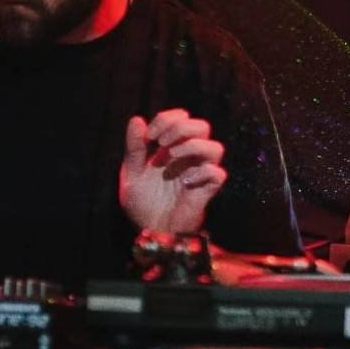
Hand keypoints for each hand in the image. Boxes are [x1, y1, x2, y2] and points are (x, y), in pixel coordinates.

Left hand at [119, 108, 226, 232]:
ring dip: (193, 146)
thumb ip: (134, 147)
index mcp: (172, 147)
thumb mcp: (131, 172)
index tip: (151, 135)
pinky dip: (203, 173)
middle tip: (162, 143)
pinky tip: (184, 182)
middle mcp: (189, 157)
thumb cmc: (142, 202)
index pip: (182, 117)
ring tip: (172, 158)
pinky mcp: (206, 191)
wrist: (149, 231)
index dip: (168, 119)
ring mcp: (199, 173)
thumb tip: (137, 119)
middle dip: (182, 128)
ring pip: (216, 148)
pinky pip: (218, 174)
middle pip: (202, 126)